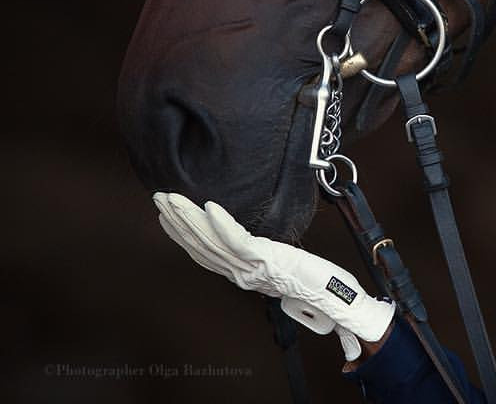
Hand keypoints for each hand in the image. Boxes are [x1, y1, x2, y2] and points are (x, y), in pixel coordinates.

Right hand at [152, 192, 394, 360]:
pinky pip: (238, 241)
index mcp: (244, 274)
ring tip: (172, 199)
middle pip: (201, 246)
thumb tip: (250, 244)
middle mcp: (242, 273)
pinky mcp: (267, 259)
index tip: (167, 215)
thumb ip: (261, 257)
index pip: (204, 254)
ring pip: (211, 242)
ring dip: (189, 218)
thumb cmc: (316, 281)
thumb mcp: (281, 266)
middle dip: (178, 221)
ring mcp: (252, 268)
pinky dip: (222, 224)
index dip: (182, 235)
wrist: (335, 297)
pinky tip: (209, 207)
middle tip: (159, 198)